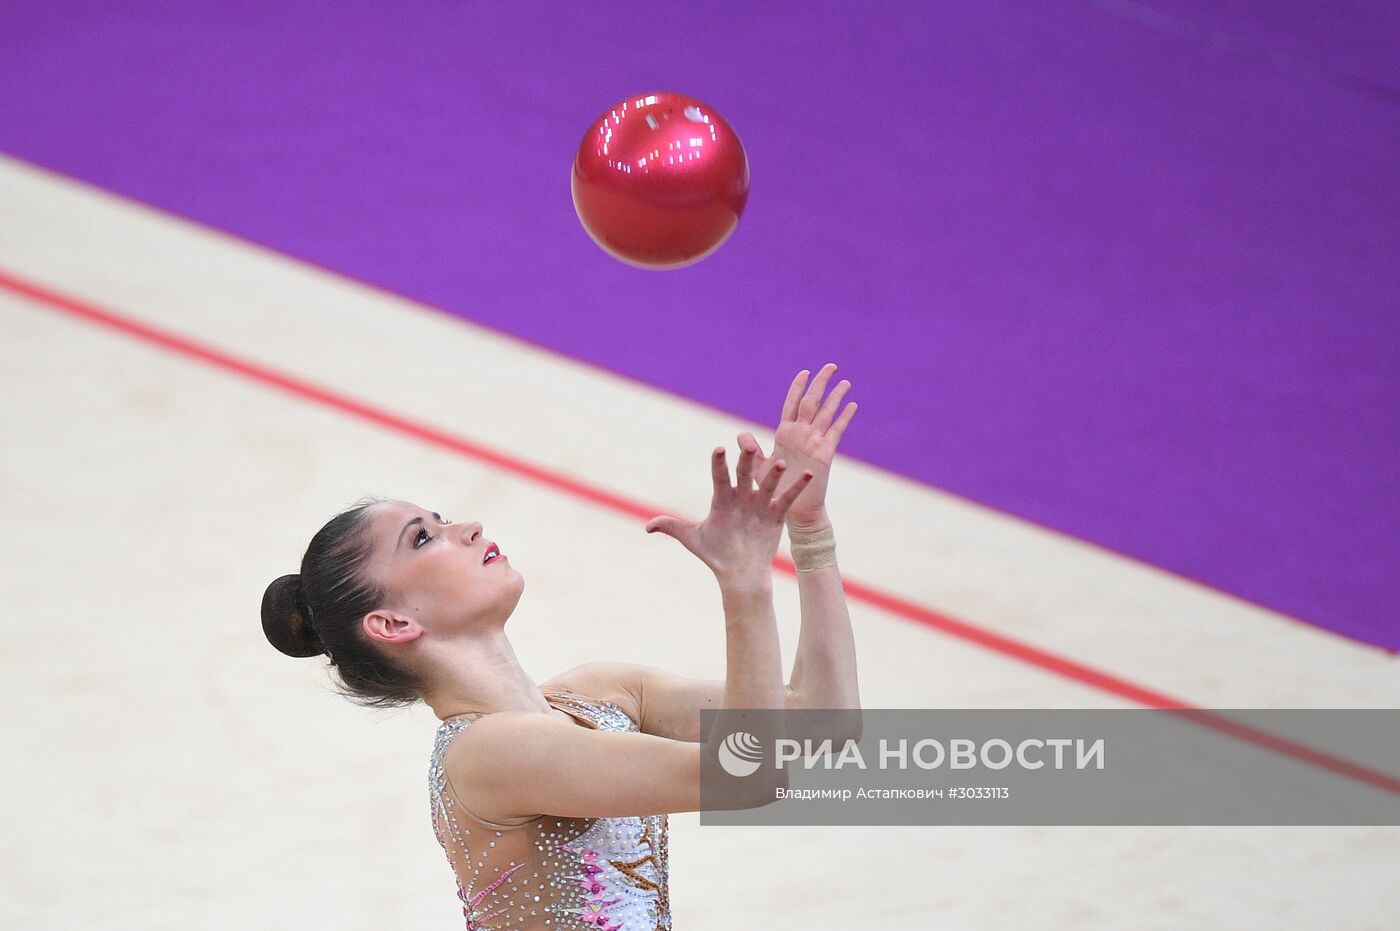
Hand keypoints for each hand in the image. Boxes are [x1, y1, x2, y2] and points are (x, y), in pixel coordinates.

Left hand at [646, 440, 814, 584]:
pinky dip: (797, 487)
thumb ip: (673, 527)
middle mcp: (741, 497)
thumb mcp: (694, 540)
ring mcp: (759, 504)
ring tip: (779, 463)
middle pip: (744, 474)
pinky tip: (808, 475)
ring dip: (773, 474)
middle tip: (747, 445)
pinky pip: (787, 498)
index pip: (720, 478)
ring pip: (767, 484)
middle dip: (746, 461)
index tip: (718, 450)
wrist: (739, 574)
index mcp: (722, 499)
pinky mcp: (775, 514)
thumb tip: (648, 525)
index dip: (718, 465)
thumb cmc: (715, 554)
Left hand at [740, 363, 857, 532]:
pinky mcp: (824, 453)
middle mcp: (801, 434)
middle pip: (812, 402)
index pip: (792, 404)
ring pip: (826, 413)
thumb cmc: (774, 490)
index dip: (797, 387)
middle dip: (820, 383)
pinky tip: (852, 404)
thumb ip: (751, 450)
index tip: (804, 371)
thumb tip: (741, 435)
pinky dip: (844, 417)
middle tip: (831, 365)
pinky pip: (835, 431)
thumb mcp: (758, 467)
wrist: (793, 510)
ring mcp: (814, 442)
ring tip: (845, 381)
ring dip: (836, 397)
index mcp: (785, 434)